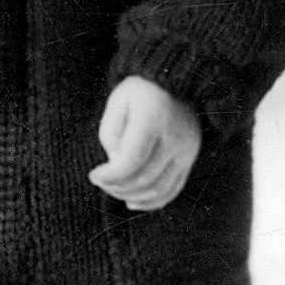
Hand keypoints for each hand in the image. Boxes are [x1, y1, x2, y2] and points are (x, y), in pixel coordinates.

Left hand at [89, 77, 201, 211]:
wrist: (177, 82)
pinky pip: (174, 189)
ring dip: (132, 197)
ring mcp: (187, 150)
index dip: (110, 176)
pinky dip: (153, 202)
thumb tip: (115, 166)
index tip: (93, 175)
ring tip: (113, 190)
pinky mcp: (191, 159)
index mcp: (154, 118)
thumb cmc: (139, 91)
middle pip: (145, 178)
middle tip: (100, 182)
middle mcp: (175, 137)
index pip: (132, 160)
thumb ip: (111, 134)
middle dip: (117, 187)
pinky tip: (132, 203)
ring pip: (160, 188)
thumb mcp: (117, 103)